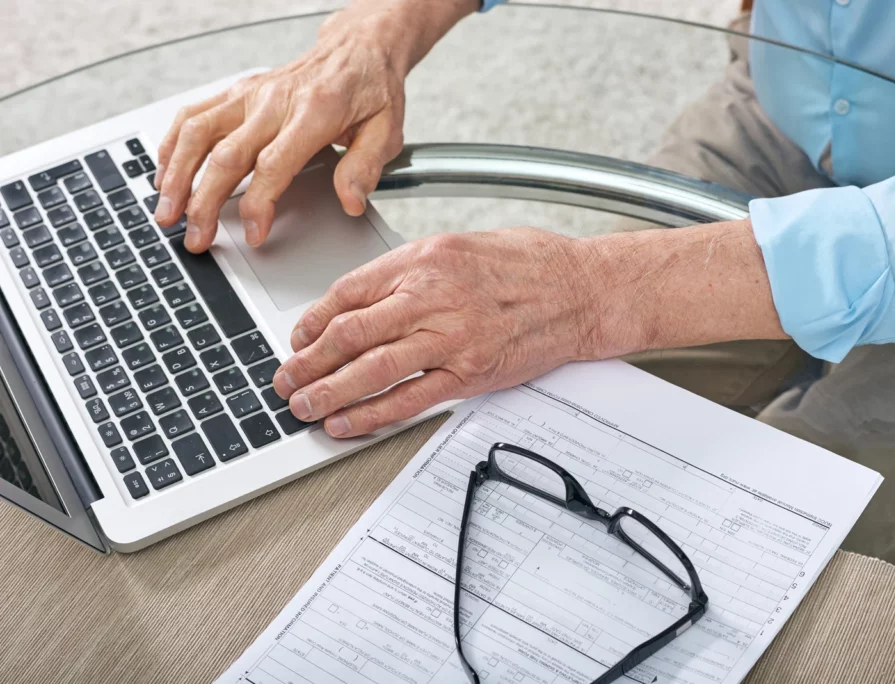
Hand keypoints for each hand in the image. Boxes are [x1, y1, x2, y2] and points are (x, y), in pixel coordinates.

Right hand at [153, 0, 476, 252]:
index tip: (253, 234)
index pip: (274, 164)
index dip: (259, 203)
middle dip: (205, 202)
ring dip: (176, 175)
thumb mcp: (387, 130)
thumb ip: (365, 167)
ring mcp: (251, 94)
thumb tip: (350, 203)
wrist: (357, 47)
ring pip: (198, 132)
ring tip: (166, 212)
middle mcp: (275, 101)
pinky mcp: (238, 92)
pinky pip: (194, 115)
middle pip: (227, 155)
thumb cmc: (371, 89)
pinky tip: (164, 172)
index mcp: (314, 112)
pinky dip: (172, 144)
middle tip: (197, 239)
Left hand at [272, 228, 599, 437]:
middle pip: (350, 334)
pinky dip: (372, 414)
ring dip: (328, 392)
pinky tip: (347, 422)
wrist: (581, 290)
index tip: (298, 337)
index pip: (349, 292)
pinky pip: (409, 399)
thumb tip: (366, 296)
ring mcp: (450, 339)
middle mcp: (432, 297)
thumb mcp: (460, 245)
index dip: (313, 320)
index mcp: (425, 259)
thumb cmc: (528, 263)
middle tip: (286, 378)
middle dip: (308, 361)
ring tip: (303, 405)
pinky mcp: (469, 374)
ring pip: (372, 369)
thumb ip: (410, 270)